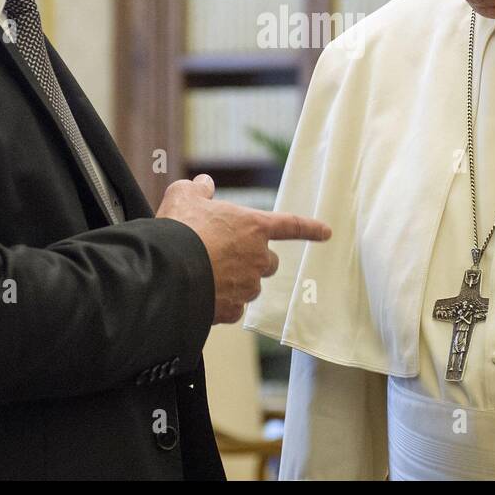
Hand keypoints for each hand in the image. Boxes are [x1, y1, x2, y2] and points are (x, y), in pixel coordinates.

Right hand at [157, 174, 330, 323]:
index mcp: (254, 227)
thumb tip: (203, 185)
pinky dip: (222, 302)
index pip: (290, 225)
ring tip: (206, 273)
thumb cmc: (179, 230)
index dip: (310, 228)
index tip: (327, 232)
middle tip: (228, 255)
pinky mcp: (232, 310)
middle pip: (269, 262)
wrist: (167, 271)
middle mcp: (257, 258)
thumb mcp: (184, 196)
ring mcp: (247, 286)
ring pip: (249, 285)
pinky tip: (203, 294)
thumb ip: (197, 189)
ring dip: (236, 280)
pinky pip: (233, 307)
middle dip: (255, 259)